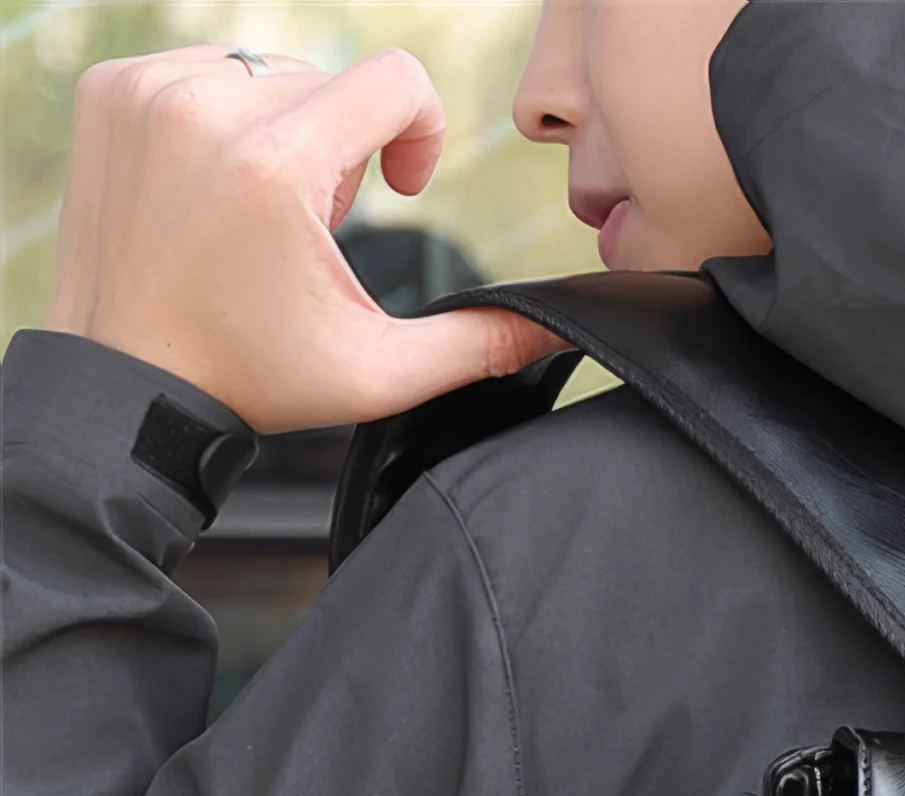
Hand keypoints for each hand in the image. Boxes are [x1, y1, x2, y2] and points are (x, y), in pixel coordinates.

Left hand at [47, 44, 565, 432]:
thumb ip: (478, 343)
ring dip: (285, 128)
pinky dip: (224, 116)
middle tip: (313, 229)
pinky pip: (202, 67)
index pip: (395, 79)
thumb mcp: (381, 372)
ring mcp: (147, 90)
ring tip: (261, 209)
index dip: (421, 131)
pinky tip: (215, 186)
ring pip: (268, 70)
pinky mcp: (110, 87)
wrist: (125, 382)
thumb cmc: (250, 378)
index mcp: (276, 167)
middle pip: (332, 80)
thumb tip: (556, 328)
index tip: (399, 186)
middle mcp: (205, 108)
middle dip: (343, 147)